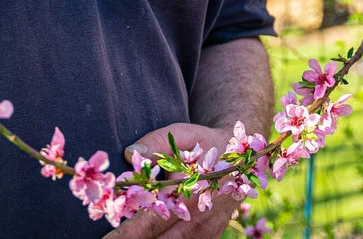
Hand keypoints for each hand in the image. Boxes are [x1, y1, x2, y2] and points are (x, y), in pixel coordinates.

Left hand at [106, 123, 238, 238]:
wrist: (241, 158)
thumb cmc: (204, 144)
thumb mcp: (183, 135)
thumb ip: (155, 142)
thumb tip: (128, 153)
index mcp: (193, 195)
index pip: (152, 223)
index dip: (127, 235)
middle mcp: (201, 221)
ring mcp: (207, 235)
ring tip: (120, 238)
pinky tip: (146, 237)